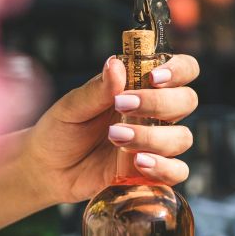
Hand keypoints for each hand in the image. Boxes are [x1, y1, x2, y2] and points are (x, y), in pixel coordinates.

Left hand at [21, 54, 199, 202]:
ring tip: (117, 138)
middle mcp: (155, 113)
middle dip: (160, 103)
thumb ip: (96, 90)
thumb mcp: (72, 107)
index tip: (154, 78)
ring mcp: (156, 143)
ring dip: (153, 137)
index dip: (178, 70)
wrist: (46, 168)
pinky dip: (164, 167)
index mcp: (141, 87)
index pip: (183, 70)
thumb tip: (116, 63)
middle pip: (188, 100)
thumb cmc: (60, 130)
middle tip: (122, 106)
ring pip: (183, 137)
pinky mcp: (152, 172)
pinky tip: (139, 163)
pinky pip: (178, 171)